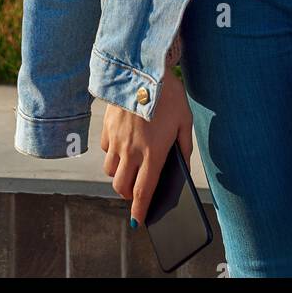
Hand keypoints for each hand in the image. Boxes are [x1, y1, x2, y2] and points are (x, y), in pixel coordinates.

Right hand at [100, 66, 193, 227]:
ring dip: (119, 175)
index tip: (139, 222)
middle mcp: (131, 151)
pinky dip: (112, 153)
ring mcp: (116, 140)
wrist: (143, 70)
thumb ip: (184, 147)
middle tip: (136, 192)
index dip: (140, 211)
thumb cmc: (169, 95)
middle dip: (128, 195)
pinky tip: (123, 144)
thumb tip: (183, 166)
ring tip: (130, 167)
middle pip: (122, 187)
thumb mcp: (185, 121)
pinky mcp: (107, 127)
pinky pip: (106, 149)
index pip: (143, 192)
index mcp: (153, 153)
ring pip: (110, 171)